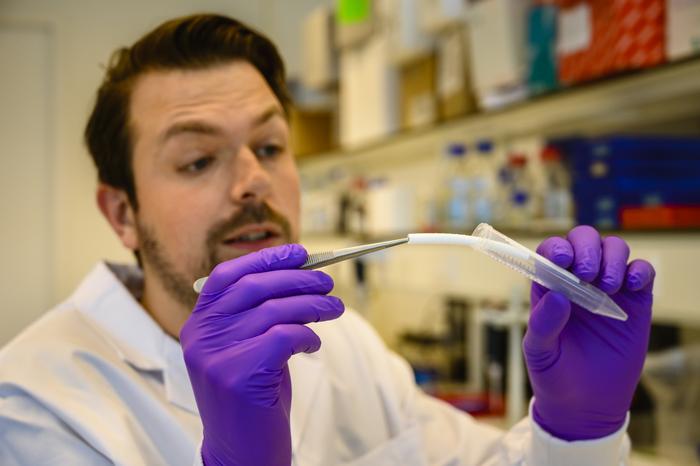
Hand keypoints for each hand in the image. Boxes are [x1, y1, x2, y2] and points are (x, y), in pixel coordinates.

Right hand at [180, 244, 344, 464]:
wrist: (241, 454)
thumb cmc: (252, 399)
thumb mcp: (247, 349)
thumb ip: (260, 314)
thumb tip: (300, 275)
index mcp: (198, 326)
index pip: (227, 276)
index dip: (264, 259)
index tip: (298, 252)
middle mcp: (200, 337)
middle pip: (254, 287)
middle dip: (298, 279)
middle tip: (328, 282)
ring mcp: (216, 356)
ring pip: (275, 310)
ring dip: (313, 305)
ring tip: (335, 308)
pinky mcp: (238, 376)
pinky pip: (284, 336)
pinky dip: (307, 334)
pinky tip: (313, 344)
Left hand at [524, 225, 654, 440]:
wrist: (586, 404)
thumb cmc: (554, 374)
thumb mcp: (540, 352)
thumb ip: (543, 325)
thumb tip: (557, 296)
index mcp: (549, 287)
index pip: (551, 251)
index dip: (557, 247)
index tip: (563, 259)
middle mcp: (578, 280)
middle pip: (584, 239)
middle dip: (587, 247)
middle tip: (587, 273)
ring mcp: (608, 288)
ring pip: (614, 248)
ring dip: (612, 258)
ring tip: (608, 287)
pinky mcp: (635, 301)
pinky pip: (643, 271)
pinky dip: (640, 270)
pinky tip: (631, 286)